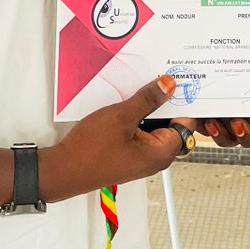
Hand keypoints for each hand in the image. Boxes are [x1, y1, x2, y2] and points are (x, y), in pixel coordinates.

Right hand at [39, 75, 183, 200]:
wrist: (64, 169)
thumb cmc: (90, 150)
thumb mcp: (121, 116)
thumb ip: (148, 100)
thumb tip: (168, 87)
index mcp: (161, 153)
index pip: (185, 123)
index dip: (183, 101)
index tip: (181, 82)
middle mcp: (154, 159)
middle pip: (171, 124)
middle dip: (166, 102)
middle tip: (161, 79)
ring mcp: (141, 158)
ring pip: (154, 126)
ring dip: (149, 109)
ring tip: (141, 89)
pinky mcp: (129, 155)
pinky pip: (141, 132)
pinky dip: (138, 117)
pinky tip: (128, 105)